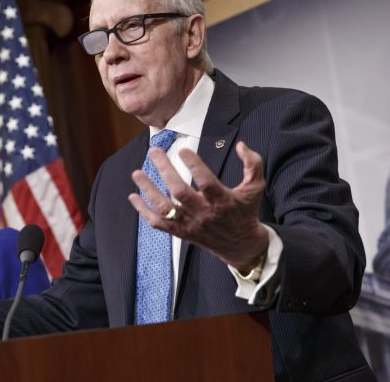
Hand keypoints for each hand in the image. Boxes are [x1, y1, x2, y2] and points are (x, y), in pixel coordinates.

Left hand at [129, 141, 267, 272]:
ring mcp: (190, 224)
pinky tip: (133, 197)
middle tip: (154, 152)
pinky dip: (143, 212)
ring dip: (148, 190)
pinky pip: (159, 224)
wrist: (240, 245)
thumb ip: (253, 164)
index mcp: (223, 201)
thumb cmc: (245, 211)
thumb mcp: (256, 188)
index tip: (183, 149)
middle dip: (165, 171)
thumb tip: (242, 145)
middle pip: (180, 192)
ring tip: (137, 173)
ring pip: (164, 208)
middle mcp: (204, 213)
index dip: (195, 166)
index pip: (206, 182)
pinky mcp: (181, 232)